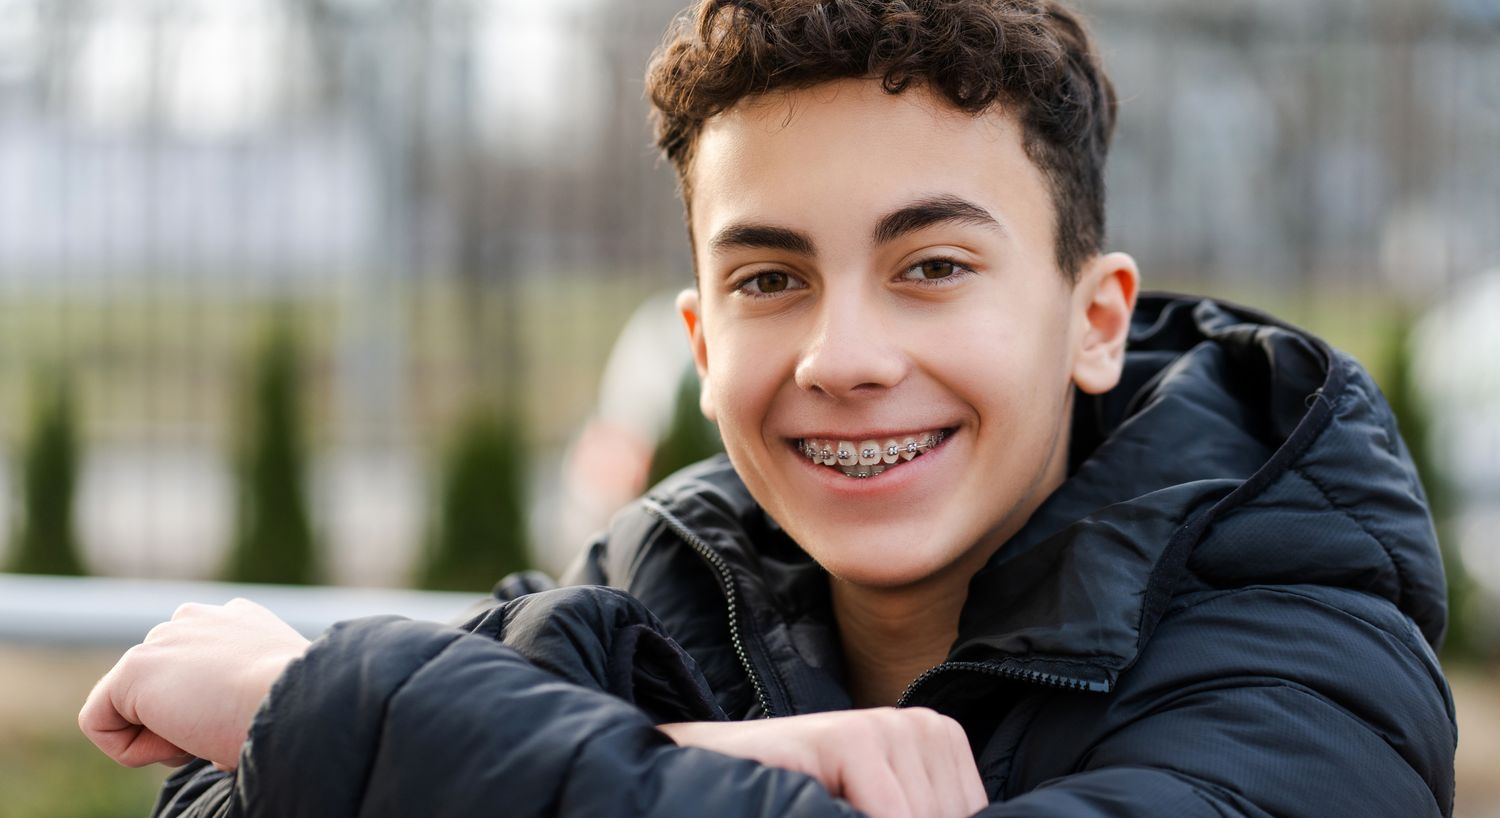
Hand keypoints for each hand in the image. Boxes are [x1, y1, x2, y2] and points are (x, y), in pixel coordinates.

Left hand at [79, 598, 310, 769]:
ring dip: (167, 734)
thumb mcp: (277, 691)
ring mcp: (163, 638)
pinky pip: (102, 722)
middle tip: (226, 729)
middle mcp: (198, 618)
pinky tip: (179, 741)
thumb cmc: (302, 709)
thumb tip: (221, 733)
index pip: (196, 668)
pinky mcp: (135, 667)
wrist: (301, 702)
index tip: (243, 721)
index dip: (211, 709)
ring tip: (210, 730)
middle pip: (163, 688)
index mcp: (238, 621)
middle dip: (185, 720)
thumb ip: (244, 692)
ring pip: (136, 707)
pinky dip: (132, 749)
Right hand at [660, 708, 985, 817]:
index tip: (870, 814)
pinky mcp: (850, 737)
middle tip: (844, 812)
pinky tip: (819, 806)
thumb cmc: (806, 799)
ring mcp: (887, 725)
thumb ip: (922, 813)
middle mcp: (925, 725)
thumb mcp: (880, 809)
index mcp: (942, 741)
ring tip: (831, 806)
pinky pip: (887, 816)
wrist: (718, 772)